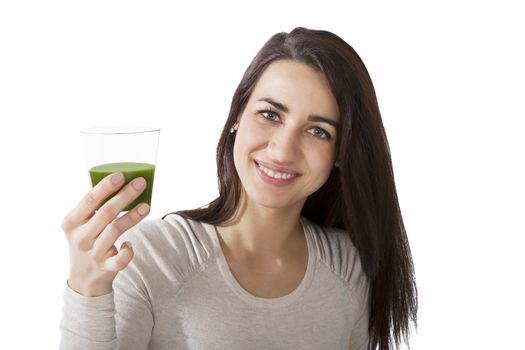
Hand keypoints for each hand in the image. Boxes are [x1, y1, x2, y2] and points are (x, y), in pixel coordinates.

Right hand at [61, 172, 149, 296]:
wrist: (84, 276)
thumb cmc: (89, 238)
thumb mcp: (82, 223)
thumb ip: (96, 207)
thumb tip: (126, 182)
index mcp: (71, 222)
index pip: (89, 200)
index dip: (105, 187)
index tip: (121, 175)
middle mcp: (80, 237)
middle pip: (105, 213)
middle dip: (125, 196)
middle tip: (141, 183)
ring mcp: (92, 253)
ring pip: (115, 230)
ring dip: (132, 217)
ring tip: (146, 206)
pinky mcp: (105, 267)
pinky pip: (120, 260)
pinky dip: (128, 251)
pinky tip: (130, 244)